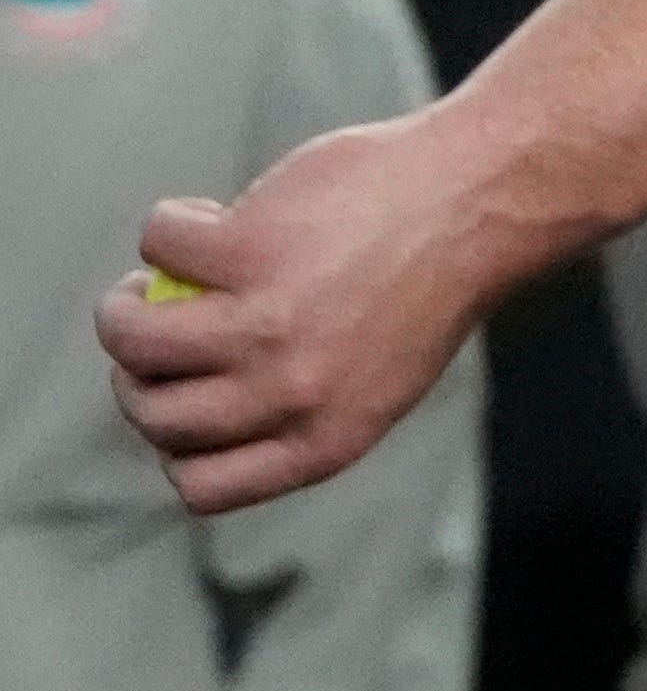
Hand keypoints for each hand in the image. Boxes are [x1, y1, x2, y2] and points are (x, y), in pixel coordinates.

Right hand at [99, 114, 501, 513]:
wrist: (479, 203)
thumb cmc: (428, 281)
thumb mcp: (380, 377)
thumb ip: (303, 404)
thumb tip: (195, 401)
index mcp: (327, 438)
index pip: (203, 488)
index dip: (175, 446)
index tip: (183, 398)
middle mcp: (294, 393)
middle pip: (158, 417)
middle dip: (135, 375)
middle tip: (157, 329)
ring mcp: (267, 324)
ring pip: (135, 341)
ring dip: (122, 308)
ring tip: (147, 283)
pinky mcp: (247, 250)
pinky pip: (158, 247)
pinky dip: (170, 226)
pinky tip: (211, 215)